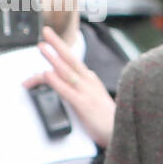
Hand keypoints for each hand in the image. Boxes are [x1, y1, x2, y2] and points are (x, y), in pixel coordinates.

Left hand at [24, 26, 115, 147]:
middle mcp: (89, 82)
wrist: (120, 132)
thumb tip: (62, 83)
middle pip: (71, 58)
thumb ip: (80, 89)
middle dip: (58, 44)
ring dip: (53, 57)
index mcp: (91, 80)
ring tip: (42, 47)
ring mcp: (86, 92)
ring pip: (66, 70)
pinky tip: (47, 74)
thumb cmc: (108, 119)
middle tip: (46, 32)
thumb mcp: (93, 98)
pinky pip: (66, 90)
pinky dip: (56, 81)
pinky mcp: (83, 104)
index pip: (72, 62)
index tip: (50, 41)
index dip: (60, 51)